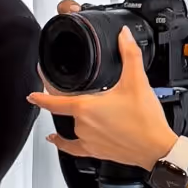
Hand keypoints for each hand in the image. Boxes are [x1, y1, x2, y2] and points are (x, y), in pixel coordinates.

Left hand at [29, 25, 176, 170]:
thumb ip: (129, 54)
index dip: (40, 95)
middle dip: (66, 100)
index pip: (54, 100)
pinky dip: (62, 143)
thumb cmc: (145, 120)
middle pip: (65, 110)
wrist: (156, 148)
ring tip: (82, 107)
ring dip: (73, 116)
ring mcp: (87, 140)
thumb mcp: (137, 81)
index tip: (32, 93)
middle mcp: (82, 125)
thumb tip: (124, 36)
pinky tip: (56, 140)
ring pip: (70, 126)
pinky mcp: (95, 151)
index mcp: (86, 108)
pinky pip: (72, 148)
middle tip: (75, 92)